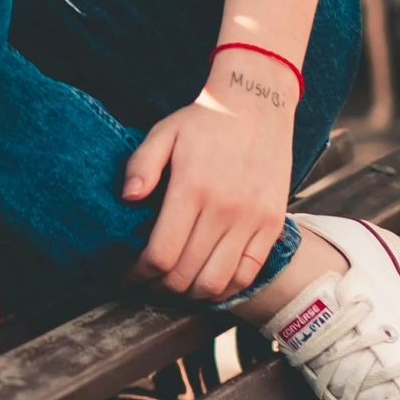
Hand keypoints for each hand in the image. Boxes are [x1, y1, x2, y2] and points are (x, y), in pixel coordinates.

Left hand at [121, 67, 294, 301]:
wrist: (258, 105)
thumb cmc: (205, 121)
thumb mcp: (164, 132)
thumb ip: (141, 165)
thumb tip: (127, 199)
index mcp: (192, 187)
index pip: (162, 254)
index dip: (139, 274)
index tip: (128, 275)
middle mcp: (224, 209)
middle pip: (186, 274)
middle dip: (159, 287)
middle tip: (147, 283)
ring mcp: (252, 220)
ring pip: (216, 282)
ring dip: (190, 294)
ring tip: (175, 286)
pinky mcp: (272, 225)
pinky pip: (248, 274)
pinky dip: (225, 288)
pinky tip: (207, 281)